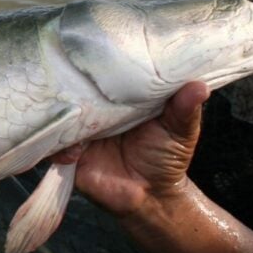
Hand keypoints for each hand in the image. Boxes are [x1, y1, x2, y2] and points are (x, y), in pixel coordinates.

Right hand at [52, 81, 209, 216]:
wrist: (151, 198)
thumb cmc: (166, 159)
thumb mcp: (179, 130)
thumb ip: (184, 109)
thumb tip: (199, 86)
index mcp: (118, 100)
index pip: (102, 77)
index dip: (97, 66)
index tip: (91, 55)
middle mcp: (95, 113)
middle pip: (74, 94)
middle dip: (69, 88)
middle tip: (70, 83)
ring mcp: (80, 133)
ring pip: (58, 118)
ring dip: (60, 118)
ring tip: (72, 119)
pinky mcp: (70, 156)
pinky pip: (53, 148)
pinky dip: (59, 148)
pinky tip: (75, 151)